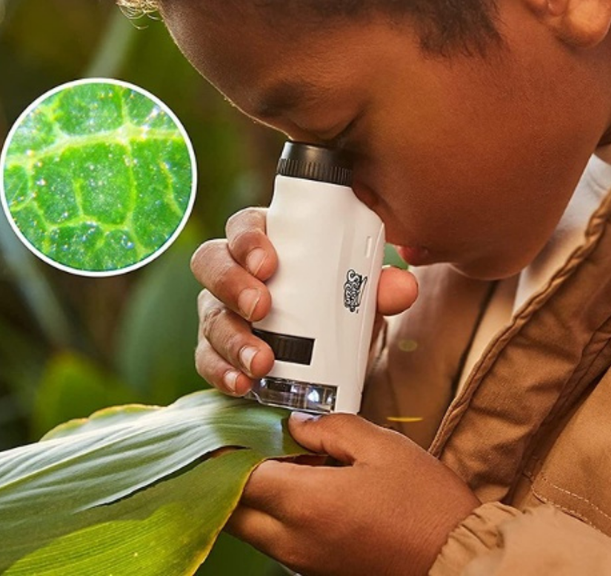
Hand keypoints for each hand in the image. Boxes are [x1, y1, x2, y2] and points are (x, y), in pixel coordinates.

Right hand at [191, 208, 418, 395]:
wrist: (331, 356)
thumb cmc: (338, 307)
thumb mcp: (360, 296)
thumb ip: (380, 287)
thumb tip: (403, 286)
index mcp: (267, 243)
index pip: (244, 226)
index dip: (248, 239)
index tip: (268, 262)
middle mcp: (235, 272)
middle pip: (211, 263)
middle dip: (232, 284)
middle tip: (262, 307)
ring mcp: (221, 311)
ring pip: (209, 315)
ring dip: (232, 338)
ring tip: (261, 361)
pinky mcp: (216, 351)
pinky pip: (207, 359)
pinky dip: (222, 372)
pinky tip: (242, 383)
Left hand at [228, 412, 479, 575]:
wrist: (454, 560)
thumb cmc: (424, 503)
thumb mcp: (382, 447)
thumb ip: (331, 428)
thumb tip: (296, 424)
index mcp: (307, 504)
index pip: (239, 478)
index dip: (227, 451)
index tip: (227, 426)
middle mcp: (294, 540)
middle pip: (233, 510)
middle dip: (230, 475)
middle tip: (247, 439)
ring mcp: (302, 560)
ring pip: (251, 526)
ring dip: (253, 493)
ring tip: (281, 455)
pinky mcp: (315, 568)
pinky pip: (275, 538)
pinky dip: (274, 510)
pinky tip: (303, 482)